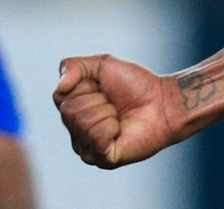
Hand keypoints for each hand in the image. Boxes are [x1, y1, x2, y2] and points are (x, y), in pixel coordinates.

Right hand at [52, 54, 184, 168]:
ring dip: (107, 112)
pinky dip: (111, 127)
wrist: (163, 101)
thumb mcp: (101, 64)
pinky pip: (96, 137)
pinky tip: (121, 130)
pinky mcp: (103, 160)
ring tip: (119, 116)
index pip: (60, 97)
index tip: (103, 88)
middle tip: (114, 104)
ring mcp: (88, 149)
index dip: (84, 86)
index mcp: (73, 111)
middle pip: (69, 111)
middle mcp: (76, 133)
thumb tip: (60, 87)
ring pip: (82, 123)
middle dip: (97, 99)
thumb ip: (73, 66)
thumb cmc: (135, 84)